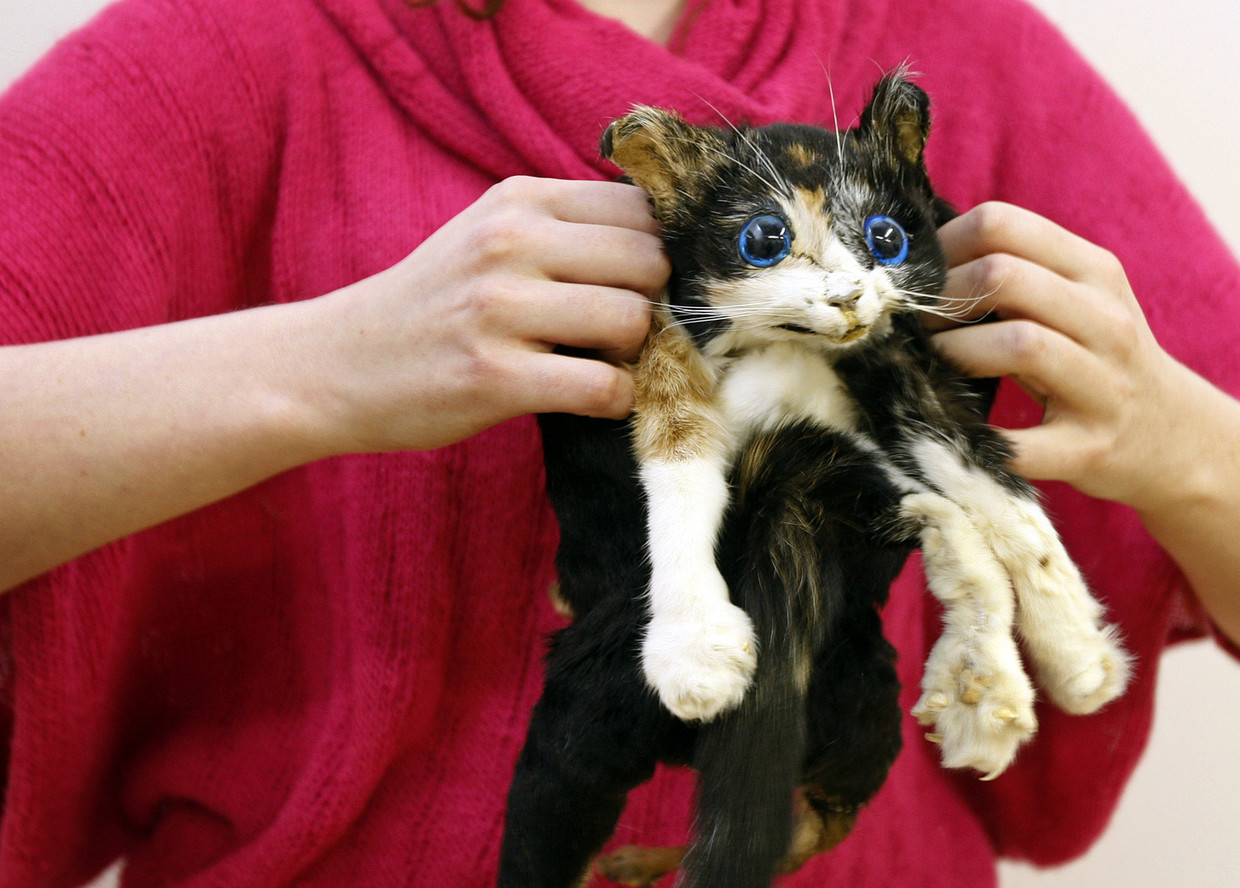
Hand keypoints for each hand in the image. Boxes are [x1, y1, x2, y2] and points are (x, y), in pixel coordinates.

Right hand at [310, 177, 665, 452]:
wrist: (336, 365)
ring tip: (599, 363)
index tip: (637, 288)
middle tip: (619, 333)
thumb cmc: (432, 305)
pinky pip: (603, 386)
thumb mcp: (488, 237)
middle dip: (651, 302)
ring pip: (632, 320)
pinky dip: (615, 400)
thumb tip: (665, 253)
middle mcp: (510, 242)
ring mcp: (499, 308)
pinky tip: (590, 399)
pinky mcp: (493, 376)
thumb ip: (565, 231)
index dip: (657, 252)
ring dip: (633, 354)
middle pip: (648, 261)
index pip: (640, 208)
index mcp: (518, 200)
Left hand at [925, 202, 1202, 513]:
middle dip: (939, 298)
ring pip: (1019, 343)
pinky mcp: (1088, 448)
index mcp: (1093, 271)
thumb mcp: (1075, 300)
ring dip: (953, 352)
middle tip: (914, 324)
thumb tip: (916, 260)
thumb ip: (1014, 271)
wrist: (1171, 433)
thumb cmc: (1093, 356)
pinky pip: (1021, 442)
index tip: (916, 277)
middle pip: (1002, 276)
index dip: (941, 247)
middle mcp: (1105, 320)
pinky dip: (978, 436)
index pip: (1002, 224)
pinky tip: (950, 427)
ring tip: (929, 365)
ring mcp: (1103, 385)